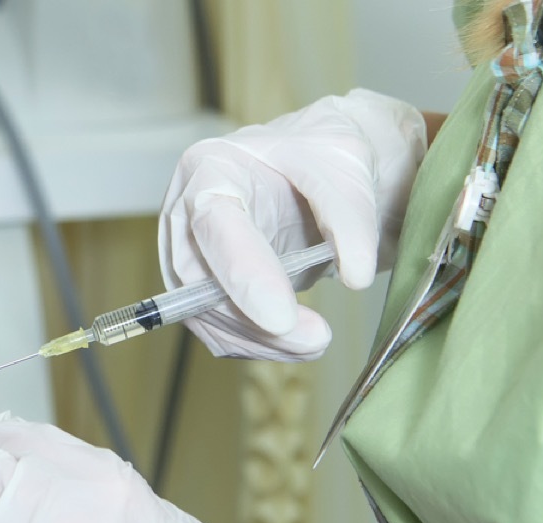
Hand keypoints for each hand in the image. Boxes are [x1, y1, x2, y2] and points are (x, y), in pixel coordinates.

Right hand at [159, 88, 426, 360]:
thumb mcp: (347, 165)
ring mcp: (191, 257)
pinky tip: (298, 340)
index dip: (243, 274)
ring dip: (262, 342)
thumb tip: (356, 275)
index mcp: (210, 169)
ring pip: (207, 317)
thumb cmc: (323, 157)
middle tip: (316, 337)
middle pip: (197, 283)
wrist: (320, 173)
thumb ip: (351, 216)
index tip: (282, 318)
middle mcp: (186, 215)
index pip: (213, 225)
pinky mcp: (207, 291)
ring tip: (317, 340)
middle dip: (253, 322)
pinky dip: (261, 345)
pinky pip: (222, 332)